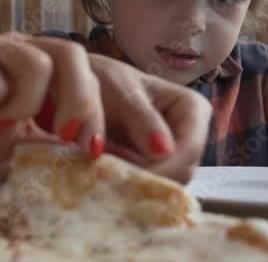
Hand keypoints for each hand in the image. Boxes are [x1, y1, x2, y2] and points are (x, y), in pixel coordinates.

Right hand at [0, 33, 105, 166]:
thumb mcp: (21, 141)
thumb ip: (54, 138)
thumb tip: (100, 154)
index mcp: (40, 63)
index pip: (85, 71)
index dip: (97, 109)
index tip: (95, 151)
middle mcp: (20, 45)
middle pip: (71, 54)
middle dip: (78, 101)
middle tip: (64, 138)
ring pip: (37, 66)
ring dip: (21, 107)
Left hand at [33, 54, 211, 183]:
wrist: (75, 88)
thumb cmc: (101, 79)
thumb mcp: (119, 89)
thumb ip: (141, 117)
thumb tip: (164, 151)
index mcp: (193, 109)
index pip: (190, 149)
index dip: (164, 167)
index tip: (126, 169)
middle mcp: (189, 136)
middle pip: (179, 174)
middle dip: (144, 176)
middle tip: (105, 165)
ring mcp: (171, 157)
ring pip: (162, 186)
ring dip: (131, 182)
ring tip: (100, 162)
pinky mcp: (151, 171)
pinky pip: (145, 189)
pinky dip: (123, 184)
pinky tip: (102, 171)